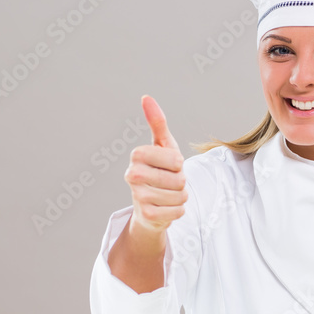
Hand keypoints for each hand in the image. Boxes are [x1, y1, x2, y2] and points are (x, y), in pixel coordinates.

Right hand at [124, 95, 187, 233]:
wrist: (151, 205)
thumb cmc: (160, 170)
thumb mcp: (162, 145)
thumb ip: (157, 122)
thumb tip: (146, 97)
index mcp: (137, 155)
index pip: (176, 160)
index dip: (179, 163)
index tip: (169, 165)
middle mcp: (132, 175)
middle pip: (179, 179)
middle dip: (181, 181)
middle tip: (170, 181)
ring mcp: (137, 196)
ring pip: (180, 196)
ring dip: (180, 196)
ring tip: (168, 194)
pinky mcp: (146, 215)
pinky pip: (178, 211)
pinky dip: (178, 210)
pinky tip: (166, 207)